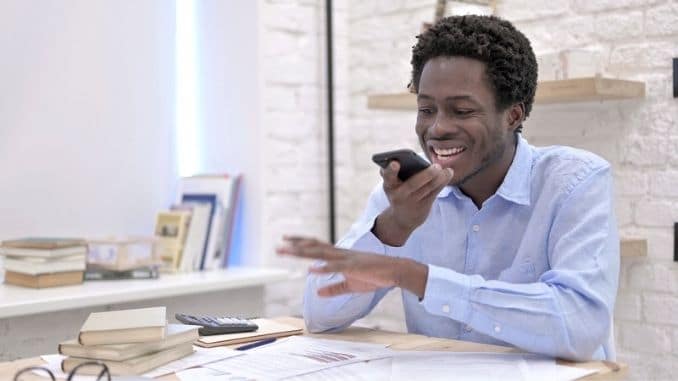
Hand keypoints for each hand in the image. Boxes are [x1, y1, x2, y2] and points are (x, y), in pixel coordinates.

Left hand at [277, 236, 427, 297]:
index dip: (300, 243)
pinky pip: (336, 267)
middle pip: (313, 247)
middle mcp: (340, 253)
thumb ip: (333, 288)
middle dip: (295, 247)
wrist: (395, 271)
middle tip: (278, 246)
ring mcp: (346, 259)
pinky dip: (323, 268)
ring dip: (303, 252)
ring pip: (321, 253)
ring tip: (289, 251)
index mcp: (339, 256)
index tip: (286, 240)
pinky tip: (311, 269)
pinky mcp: (354, 267)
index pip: (316, 246)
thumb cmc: (374, 276)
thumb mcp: (350, 285)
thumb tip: (317, 292)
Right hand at [375, 161, 452, 245]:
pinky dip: (443, 181)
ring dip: (439, 179)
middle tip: (436, 166)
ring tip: (447, 170)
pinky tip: (449, 172)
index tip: (395, 162)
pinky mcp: (424, 205)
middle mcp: (399, 194)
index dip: (391, 170)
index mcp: (389, 185)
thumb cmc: (398, 191)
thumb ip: (396, 172)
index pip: (388, 176)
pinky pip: (435, 191)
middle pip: (413, 184)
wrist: (402, 218)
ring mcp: (412, 201)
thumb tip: (405, 160)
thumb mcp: (392, 184)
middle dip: (426, 175)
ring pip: (428, 188)